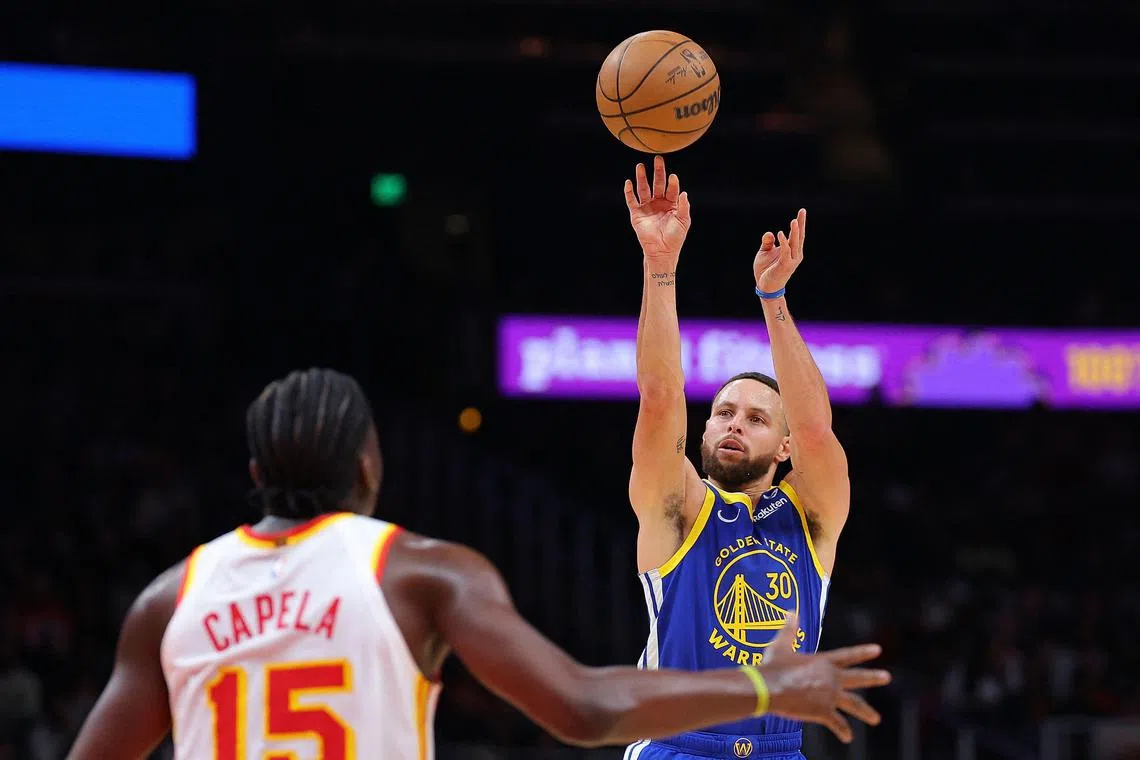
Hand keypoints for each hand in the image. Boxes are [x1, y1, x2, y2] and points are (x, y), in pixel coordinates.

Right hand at [624, 155, 691, 261]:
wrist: (662, 251)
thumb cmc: (675, 237)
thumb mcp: (683, 221)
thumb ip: (684, 207)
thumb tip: (684, 192)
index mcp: (671, 203)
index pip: (671, 189)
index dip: (672, 183)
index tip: (672, 176)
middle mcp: (658, 203)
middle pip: (657, 184)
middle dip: (657, 172)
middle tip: (657, 159)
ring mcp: (647, 207)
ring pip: (644, 189)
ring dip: (642, 178)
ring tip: (640, 166)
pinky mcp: (636, 214)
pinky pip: (631, 200)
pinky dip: (629, 192)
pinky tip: (628, 182)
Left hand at [754, 208, 806, 294]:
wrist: (765, 287)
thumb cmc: (766, 270)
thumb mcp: (764, 253)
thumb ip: (768, 242)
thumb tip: (771, 233)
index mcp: (792, 251)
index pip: (797, 235)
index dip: (800, 223)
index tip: (802, 211)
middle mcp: (795, 255)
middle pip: (799, 237)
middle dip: (800, 224)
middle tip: (802, 211)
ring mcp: (791, 260)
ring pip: (794, 243)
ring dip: (794, 232)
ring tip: (794, 221)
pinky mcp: (784, 265)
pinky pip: (785, 252)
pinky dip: (783, 243)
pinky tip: (780, 233)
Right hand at [760, 613, 890, 743]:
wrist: (770, 689)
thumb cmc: (773, 666)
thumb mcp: (781, 645)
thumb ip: (789, 629)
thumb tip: (792, 611)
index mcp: (823, 662)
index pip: (848, 655)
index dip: (863, 652)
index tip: (878, 650)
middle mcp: (831, 678)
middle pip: (858, 678)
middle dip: (873, 677)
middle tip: (887, 677)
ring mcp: (829, 696)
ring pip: (854, 704)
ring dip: (866, 712)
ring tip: (876, 719)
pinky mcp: (823, 712)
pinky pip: (837, 723)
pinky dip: (843, 731)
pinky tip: (848, 738)